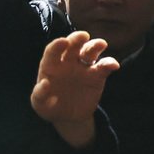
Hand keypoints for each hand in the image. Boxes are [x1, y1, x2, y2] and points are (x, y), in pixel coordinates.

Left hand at [30, 31, 119, 147]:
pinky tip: (114, 65)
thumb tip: (45, 83)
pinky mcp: (96, 76)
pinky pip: (104, 67)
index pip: (53, 51)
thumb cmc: (49, 107)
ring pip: (89, 52)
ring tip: (101, 44)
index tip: (63, 42)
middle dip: (77, 39)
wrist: (68, 117)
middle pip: (72, 45)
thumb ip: (40, 94)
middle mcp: (67, 62)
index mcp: (51, 65)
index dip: (57, 45)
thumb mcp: (40, 104)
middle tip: (83, 36)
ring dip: (95, 46)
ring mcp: (82, 67)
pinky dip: (109, 63)